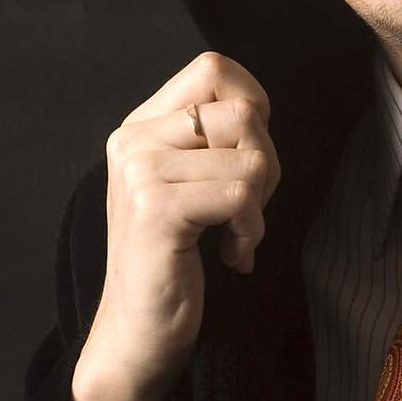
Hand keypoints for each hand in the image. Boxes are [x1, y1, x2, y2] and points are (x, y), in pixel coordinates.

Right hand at [69, 51, 279, 400]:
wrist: (139, 333)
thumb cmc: (177, 258)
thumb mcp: (192, 183)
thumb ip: (213, 139)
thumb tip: (259, 107)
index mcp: (140, 126)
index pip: (214, 67)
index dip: (254, 104)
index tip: (250, 156)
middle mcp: (133, 141)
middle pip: (244, 113)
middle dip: (268, 164)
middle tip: (248, 211)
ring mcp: (140, 174)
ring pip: (252, 158)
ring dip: (261, 205)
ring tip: (236, 235)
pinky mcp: (156, 211)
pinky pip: (241, 196)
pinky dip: (251, 231)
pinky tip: (233, 256)